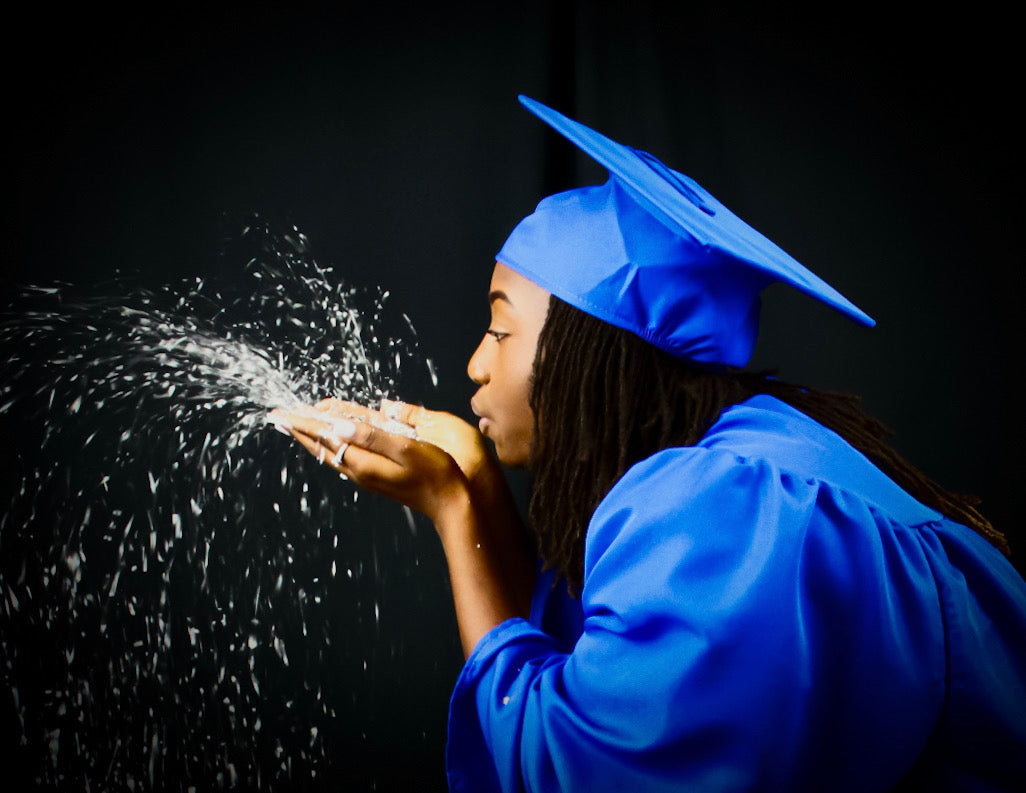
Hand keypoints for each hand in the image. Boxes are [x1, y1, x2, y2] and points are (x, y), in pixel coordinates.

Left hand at [269, 403, 469, 524]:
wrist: (453, 504)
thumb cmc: (436, 473)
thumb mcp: (407, 449)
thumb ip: (372, 436)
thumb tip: (337, 424)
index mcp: (363, 463)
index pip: (324, 437)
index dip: (302, 422)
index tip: (280, 413)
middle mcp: (360, 471)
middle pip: (321, 447)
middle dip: (300, 430)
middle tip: (280, 416)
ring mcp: (368, 476)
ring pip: (331, 454)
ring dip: (314, 437)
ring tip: (300, 425)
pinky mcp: (377, 477)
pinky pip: (344, 458)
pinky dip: (331, 444)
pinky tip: (334, 442)